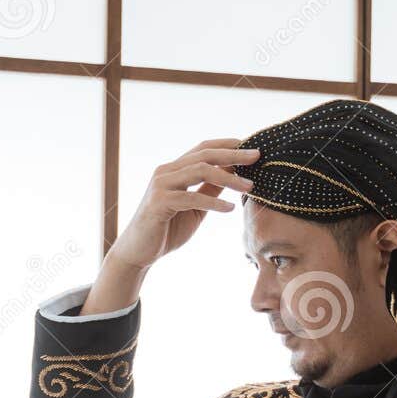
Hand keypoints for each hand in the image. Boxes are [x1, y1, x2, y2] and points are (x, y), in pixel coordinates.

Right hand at [109, 139, 257, 269]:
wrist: (139, 252)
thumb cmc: (167, 229)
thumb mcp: (195, 207)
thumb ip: (210, 190)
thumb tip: (233, 176)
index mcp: (174, 169)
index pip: (204, 148)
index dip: (228, 145)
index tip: (252, 147)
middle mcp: (166, 171)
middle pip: (205, 154)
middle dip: (234, 154)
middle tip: (257, 157)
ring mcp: (161, 185)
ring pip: (200, 171)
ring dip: (228, 177)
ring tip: (249, 186)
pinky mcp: (159, 202)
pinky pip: (192, 197)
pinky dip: (214, 202)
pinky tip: (230, 208)